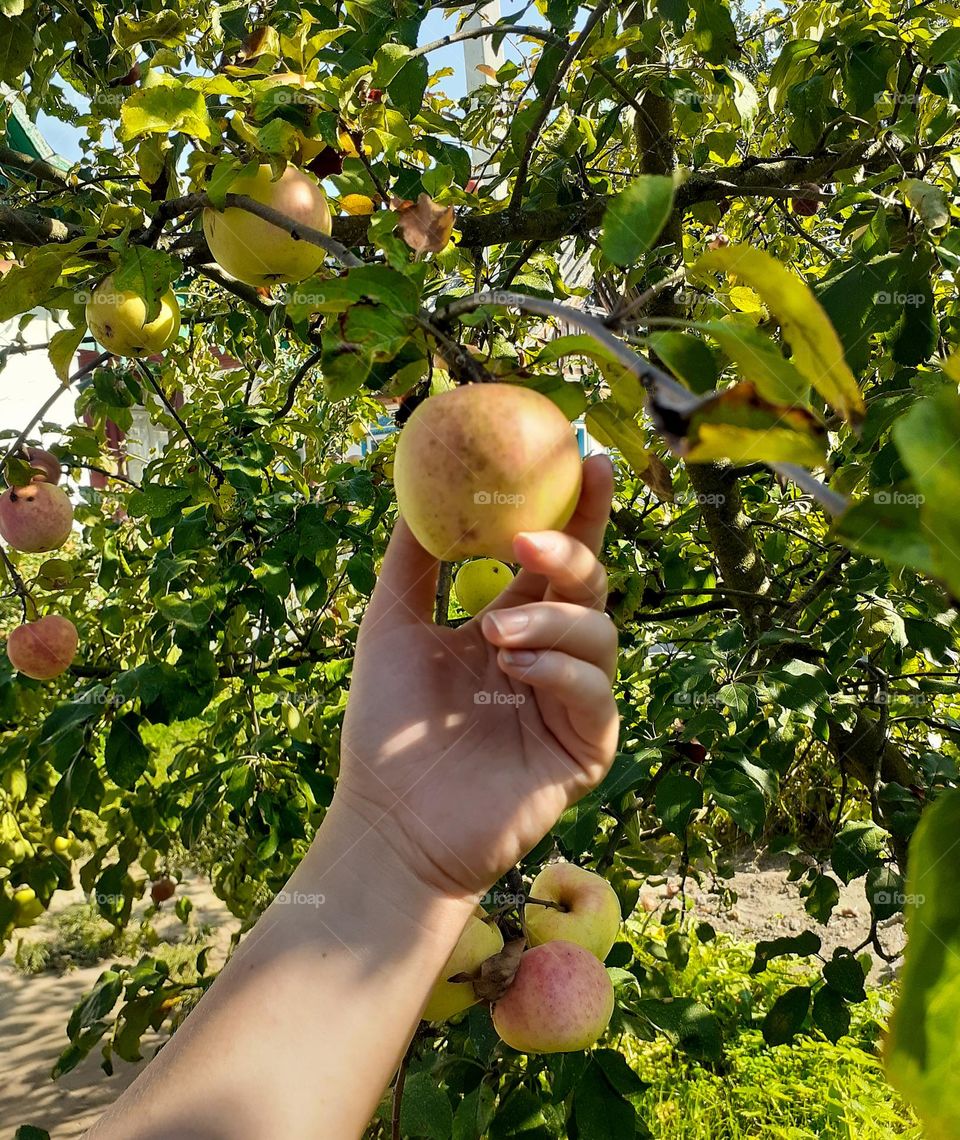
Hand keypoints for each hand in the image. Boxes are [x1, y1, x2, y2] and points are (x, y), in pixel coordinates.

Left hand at [336, 455, 618, 899]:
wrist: (388, 816)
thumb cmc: (386, 725)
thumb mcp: (391, 625)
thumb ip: (410, 560)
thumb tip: (415, 486)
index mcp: (512, 623)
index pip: (556, 557)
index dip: (579, 509)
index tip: (586, 458)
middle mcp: (549, 656)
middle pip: (590, 584)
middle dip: (571, 551)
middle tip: (528, 538)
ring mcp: (570, 701)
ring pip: (601, 633)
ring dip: (552, 620)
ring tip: (496, 634)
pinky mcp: (586, 748)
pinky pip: (596, 693)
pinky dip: (561, 670)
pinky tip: (515, 669)